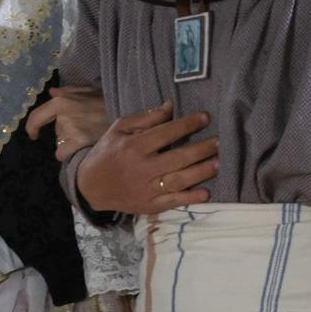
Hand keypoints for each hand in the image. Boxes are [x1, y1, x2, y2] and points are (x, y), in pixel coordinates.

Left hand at [26, 86, 109, 163]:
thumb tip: (51, 92)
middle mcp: (63, 116)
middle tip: (85, 129)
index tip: (34, 134)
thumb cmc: (108, 104)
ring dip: (71, 143)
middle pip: (57, 131)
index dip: (32, 127)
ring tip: (89, 136)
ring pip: (61, 143)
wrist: (126, 116)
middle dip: (67, 132)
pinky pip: (64, 154)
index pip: (36, 116)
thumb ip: (70, 92)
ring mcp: (70, 131)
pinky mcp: (78, 144)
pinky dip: (72, 154)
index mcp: (61, 101)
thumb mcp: (90, 91)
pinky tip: (86, 147)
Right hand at [75, 101, 219, 215]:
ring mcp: (146, 189)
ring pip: (179, 180)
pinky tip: (206, 193)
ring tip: (218, 163)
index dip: (188, 124)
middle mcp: (142, 168)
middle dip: (202, 149)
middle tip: (219, 142)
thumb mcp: (119, 129)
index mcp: (134, 146)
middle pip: (178, 157)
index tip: (205, 117)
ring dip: (201, 172)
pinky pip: (173, 202)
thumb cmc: (107, 153)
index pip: (166, 133)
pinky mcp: (149, 205)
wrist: (91, 187)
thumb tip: (171, 107)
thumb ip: (146, 119)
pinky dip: (190, 198)